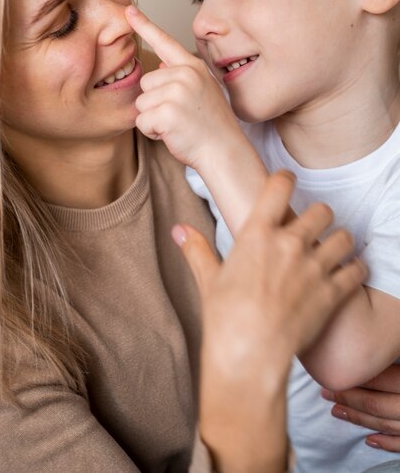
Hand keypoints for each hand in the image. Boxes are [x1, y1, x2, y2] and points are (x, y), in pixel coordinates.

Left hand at [125, 6, 243, 169]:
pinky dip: (153, 132)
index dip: (144, 25)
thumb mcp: (203, 92)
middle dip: (155, 103)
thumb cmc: (212, 126)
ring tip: (177, 125)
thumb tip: (161, 63)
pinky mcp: (168, 112)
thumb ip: (182, 76)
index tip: (128, 10)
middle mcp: (185, 74)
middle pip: (145, 82)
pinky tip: (173, 134)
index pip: (165, 42)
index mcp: (193, 67)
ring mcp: (177, 92)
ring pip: (141, 103)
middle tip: (179, 115)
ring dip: (153, 119)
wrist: (225, 151)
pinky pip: (142, 121)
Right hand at [173, 171, 366, 472]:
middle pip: (321, 210)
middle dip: (319, 216)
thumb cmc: (225, 318)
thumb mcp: (208, 279)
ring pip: (344, 236)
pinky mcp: (332, 292)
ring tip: (332, 249)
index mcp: (257, 234)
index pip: (279, 186)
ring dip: (339, 241)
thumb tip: (178, 230)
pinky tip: (347, 273)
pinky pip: (356, 268)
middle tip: (312, 227)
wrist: (250, 355)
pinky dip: (355, 268)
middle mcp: (289, 244)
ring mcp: (314, 267)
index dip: (285, 179)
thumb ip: (197, 249)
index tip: (286, 181)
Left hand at [322, 364, 399, 451]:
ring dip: (358, 419)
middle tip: (325, 392)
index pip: (376, 380)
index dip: (351, 378)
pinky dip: (385, 444)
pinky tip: (369, 440)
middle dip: (347, 398)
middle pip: (374, 404)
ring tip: (336, 410)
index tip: (330, 374)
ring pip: (384, 424)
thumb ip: (387, 366)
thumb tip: (364, 360)